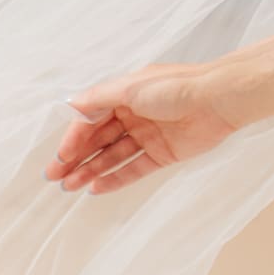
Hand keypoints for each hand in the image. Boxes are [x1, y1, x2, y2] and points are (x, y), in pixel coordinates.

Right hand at [42, 61, 244, 195]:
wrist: (219, 99)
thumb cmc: (176, 86)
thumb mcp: (131, 87)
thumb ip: (99, 98)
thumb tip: (70, 104)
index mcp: (125, 95)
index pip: (91, 120)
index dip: (74, 139)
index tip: (60, 158)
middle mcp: (134, 115)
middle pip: (99, 140)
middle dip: (76, 158)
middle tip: (55, 178)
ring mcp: (148, 135)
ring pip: (113, 156)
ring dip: (91, 170)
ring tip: (70, 187)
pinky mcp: (163, 154)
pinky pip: (134, 169)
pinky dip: (115, 179)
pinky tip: (96, 188)